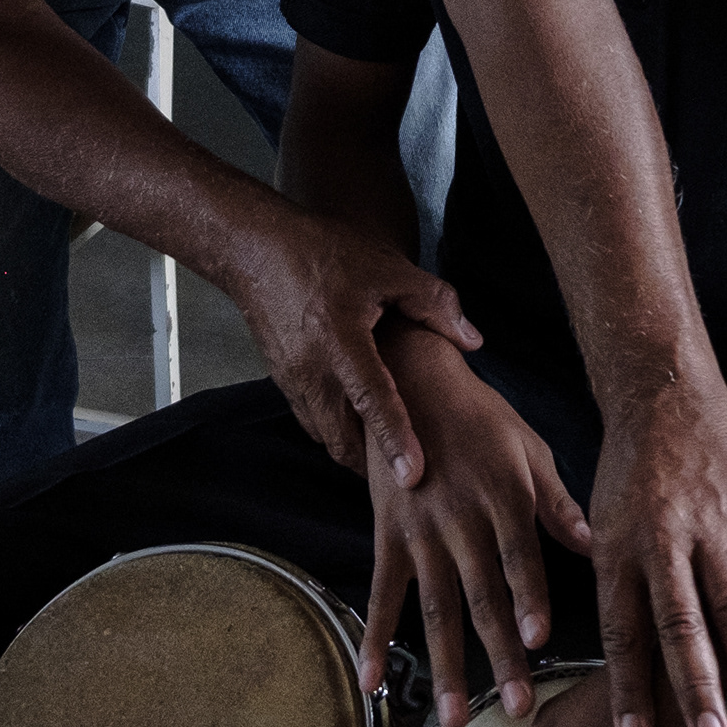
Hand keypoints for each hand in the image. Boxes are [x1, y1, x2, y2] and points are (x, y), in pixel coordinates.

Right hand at [218, 207, 479, 483]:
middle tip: (411, 478)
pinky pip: (312, 421)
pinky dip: (336, 432)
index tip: (412, 476)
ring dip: (354, 451)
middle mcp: (311, 368)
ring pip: (325, 435)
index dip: (395, 439)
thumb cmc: (321, 252)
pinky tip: (360, 425)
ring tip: (390, 458)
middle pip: (343, 438)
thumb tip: (472, 341)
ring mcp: (292, 379)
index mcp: (339, 339)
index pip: (372, 400)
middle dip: (374, 464)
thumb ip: (434, 303)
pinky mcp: (282, 381)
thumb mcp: (386, 266)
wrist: (254, 248)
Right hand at [360, 338, 592, 725]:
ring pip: (435, 608)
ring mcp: (420, 531)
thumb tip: (600, 547)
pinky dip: (374, 639)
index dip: (529, 598)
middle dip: (499, 655)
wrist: (410, 383)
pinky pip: (383, 593)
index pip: (520, 557)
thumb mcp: (531, 450)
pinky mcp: (388, 535)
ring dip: (445, 667)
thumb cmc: (482, 419)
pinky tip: (370, 683)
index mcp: (504, 496)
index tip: (540, 641)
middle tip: (515, 707)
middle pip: (482, 596)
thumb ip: (560, 504)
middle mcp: (460, 518)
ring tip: (454, 719)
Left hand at [587, 386, 726, 726]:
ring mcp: (712, 523)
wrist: (661, 392)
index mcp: (617, 551)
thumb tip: (605, 655)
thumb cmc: (629, 471)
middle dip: (695, 687)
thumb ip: (612, 584)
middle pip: (679, 625)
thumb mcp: (599, 522)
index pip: (622, 631)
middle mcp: (662, 541)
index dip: (630, 686)